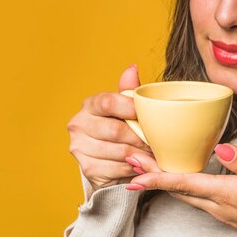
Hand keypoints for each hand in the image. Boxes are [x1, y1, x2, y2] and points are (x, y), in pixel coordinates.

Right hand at [67, 65, 151, 191]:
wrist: (112, 162)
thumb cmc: (123, 129)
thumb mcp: (127, 109)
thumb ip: (129, 91)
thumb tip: (132, 68)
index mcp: (89, 105)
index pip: (108, 102)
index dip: (131, 109)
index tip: (149, 117)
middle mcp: (78, 124)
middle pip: (116, 130)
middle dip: (141, 137)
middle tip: (158, 141)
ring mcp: (80, 148)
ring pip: (120, 151)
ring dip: (142, 154)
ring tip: (155, 153)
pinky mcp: (88, 169)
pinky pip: (119, 169)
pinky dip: (135, 168)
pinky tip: (142, 164)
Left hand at [128, 144, 236, 236]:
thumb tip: (218, 147)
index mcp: (227, 194)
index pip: (184, 184)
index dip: (157, 177)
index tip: (135, 172)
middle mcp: (218, 205)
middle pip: (177, 189)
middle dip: (151, 175)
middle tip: (130, 159)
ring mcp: (220, 210)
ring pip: (184, 194)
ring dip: (162, 180)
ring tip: (146, 166)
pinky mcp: (225, 211)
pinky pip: (194, 198)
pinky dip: (178, 186)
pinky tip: (176, 178)